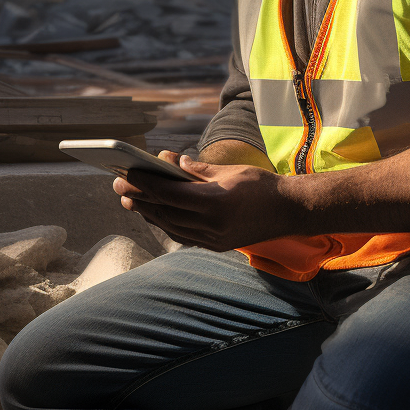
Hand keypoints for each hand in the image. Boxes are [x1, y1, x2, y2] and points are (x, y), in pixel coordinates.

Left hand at [112, 151, 303, 250]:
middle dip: (140, 198)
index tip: (127, 174)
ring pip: (171, 226)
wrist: (290, 212)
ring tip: (131, 201)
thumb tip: (173, 164)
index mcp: (215, 201)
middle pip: (165, 211)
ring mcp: (213, 238)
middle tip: (119, 185)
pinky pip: (183, 235)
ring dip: (149, 213)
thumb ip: (199, 170)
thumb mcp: (231, 171)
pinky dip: (166, 224)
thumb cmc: (262, 185)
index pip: (169, 193)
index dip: (145, 184)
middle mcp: (211, 224)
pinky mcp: (216, 245)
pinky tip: (155, 215)